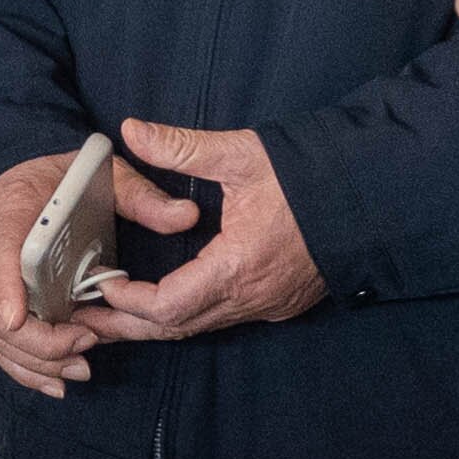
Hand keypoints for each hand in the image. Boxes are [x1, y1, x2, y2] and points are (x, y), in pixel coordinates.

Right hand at [0, 147, 184, 397]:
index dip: (3, 288)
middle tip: (84, 345)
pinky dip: (21, 365)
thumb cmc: (63, 180)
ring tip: (77, 368)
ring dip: (32, 358)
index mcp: (11, 206)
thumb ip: (142, 197)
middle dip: (36, 338)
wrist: (29, 181)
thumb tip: (183, 216)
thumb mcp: (106, 175)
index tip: (19, 319)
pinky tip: (52, 378)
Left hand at [83, 121, 324, 341]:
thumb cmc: (308, 176)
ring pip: (199, 327)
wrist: (373, 197)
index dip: (129, 301)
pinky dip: (184, 317)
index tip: (101, 283)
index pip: (170, 306)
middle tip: (85, 318)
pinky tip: (159, 305)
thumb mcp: (242, 154)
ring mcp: (268, 305)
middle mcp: (253, 298)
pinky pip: (221, 319)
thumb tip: (131, 131)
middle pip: (178, 328)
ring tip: (109, 316)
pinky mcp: (278, 303)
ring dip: (154, 324)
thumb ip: (182, 147)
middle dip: (129, 324)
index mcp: (239, 266)